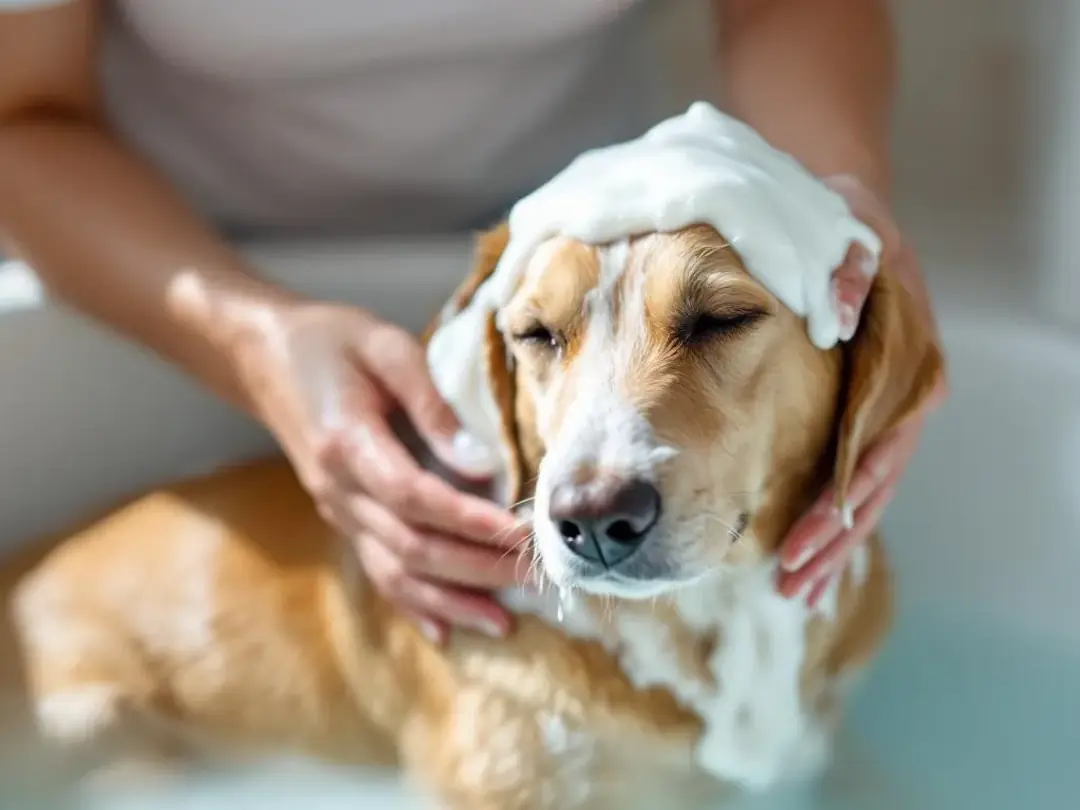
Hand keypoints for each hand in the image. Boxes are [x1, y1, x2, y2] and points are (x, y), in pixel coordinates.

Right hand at [220, 299, 527, 643]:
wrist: (264, 356)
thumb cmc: (333, 341)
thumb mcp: (386, 347)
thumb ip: (432, 404)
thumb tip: (482, 464)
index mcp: (348, 443)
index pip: (416, 496)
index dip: (469, 521)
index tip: (519, 533)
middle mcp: (339, 489)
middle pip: (412, 546)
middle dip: (477, 568)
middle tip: (535, 577)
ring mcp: (338, 510)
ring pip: (396, 572)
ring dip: (452, 601)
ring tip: (503, 623)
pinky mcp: (343, 517)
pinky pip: (377, 571)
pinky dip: (413, 606)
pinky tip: (447, 633)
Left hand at [776, 176, 947, 604]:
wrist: (843, 219)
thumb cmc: (839, 227)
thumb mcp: (844, 232)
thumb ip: (846, 267)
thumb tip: (840, 298)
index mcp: (905, 366)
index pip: (876, 446)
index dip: (843, 494)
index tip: (804, 536)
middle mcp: (901, 399)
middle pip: (870, 485)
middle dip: (832, 537)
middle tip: (794, 584)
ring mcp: (883, 414)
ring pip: (861, 492)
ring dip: (830, 541)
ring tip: (797, 590)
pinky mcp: (860, 418)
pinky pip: (847, 477)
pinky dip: (827, 518)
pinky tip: (801, 557)